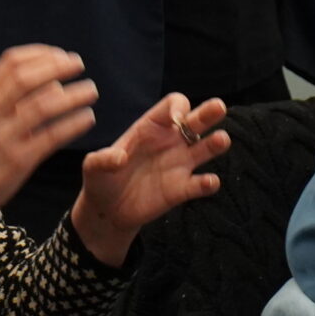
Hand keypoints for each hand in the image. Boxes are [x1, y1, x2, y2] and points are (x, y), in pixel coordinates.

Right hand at [0, 46, 99, 227]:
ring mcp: (4, 136)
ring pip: (43, 106)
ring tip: (90, 90)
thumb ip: (10, 96)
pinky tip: (88, 118)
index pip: (11, 62)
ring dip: (73, 95)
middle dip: (58, 67)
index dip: (41, 53)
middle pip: (26, 78)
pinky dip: (73, 124)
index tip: (62, 55)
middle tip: (79, 65)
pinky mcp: (19, 160)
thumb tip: (53, 81)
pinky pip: (52, 136)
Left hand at [70, 94, 229, 265]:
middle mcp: (171, 141)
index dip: (178, 107)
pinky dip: (208, 183)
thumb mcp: (93, 167)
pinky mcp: (182, 189)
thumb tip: (119, 158)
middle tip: (219, 107)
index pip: (174, 105)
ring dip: (216, 143)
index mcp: (151, 127)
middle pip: (197, 120)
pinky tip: (209, 182)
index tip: (176, 119)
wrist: (107, 210)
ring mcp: (179, 164)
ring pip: (206, 148)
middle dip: (209, 112)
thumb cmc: (101, 179)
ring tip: (221, 140)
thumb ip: (102, 159)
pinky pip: (201, 183)